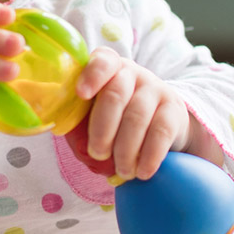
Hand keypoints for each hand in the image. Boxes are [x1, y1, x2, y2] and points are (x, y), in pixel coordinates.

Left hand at [71, 47, 188, 179]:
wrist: (162, 123)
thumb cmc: (117, 119)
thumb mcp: (96, 112)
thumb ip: (79, 116)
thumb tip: (59, 128)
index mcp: (108, 69)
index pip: (102, 62)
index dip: (91, 76)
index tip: (82, 94)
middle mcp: (133, 73)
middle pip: (116, 95)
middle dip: (103, 130)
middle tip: (98, 154)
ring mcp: (156, 89)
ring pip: (137, 117)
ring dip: (125, 150)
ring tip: (122, 170)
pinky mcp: (174, 109)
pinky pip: (161, 132)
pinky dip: (149, 156)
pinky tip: (142, 171)